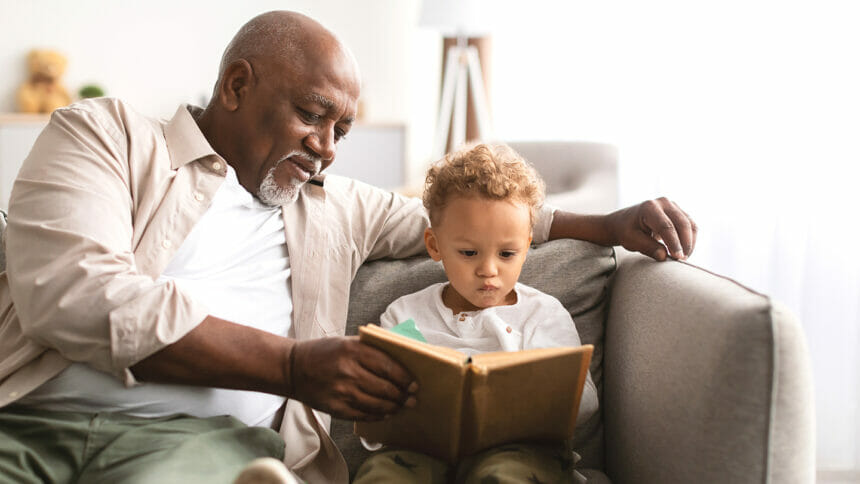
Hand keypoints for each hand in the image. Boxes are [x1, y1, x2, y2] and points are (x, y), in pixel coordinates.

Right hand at [288, 336, 416, 420]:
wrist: (293, 368)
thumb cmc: (324, 353)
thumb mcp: (347, 342)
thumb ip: (371, 349)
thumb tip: (401, 359)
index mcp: (353, 350)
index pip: (388, 366)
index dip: (404, 377)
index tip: (413, 383)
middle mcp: (348, 371)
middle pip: (385, 388)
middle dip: (402, 396)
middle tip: (411, 398)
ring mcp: (342, 392)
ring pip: (377, 404)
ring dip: (393, 407)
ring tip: (400, 406)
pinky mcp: (335, 408)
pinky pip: (363, 415)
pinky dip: (378, 415)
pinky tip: (384, 413)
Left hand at [605, 197, 696, 260]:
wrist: (623, 222)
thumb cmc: (626, 231)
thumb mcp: (632, 240)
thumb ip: (647, 247)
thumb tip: (664, 256)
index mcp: (649, 207)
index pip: (666, 226)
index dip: (673, 243)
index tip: (677, 258)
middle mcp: (663, 202)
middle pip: (682, 223)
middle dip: (685, 243)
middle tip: (682, 260)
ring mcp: (672, 206)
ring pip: (689, 224)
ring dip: (690, 242)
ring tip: (684, 258)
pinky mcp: (678, 212)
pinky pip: (690, 225)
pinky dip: (690, 239)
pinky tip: (685, 251)